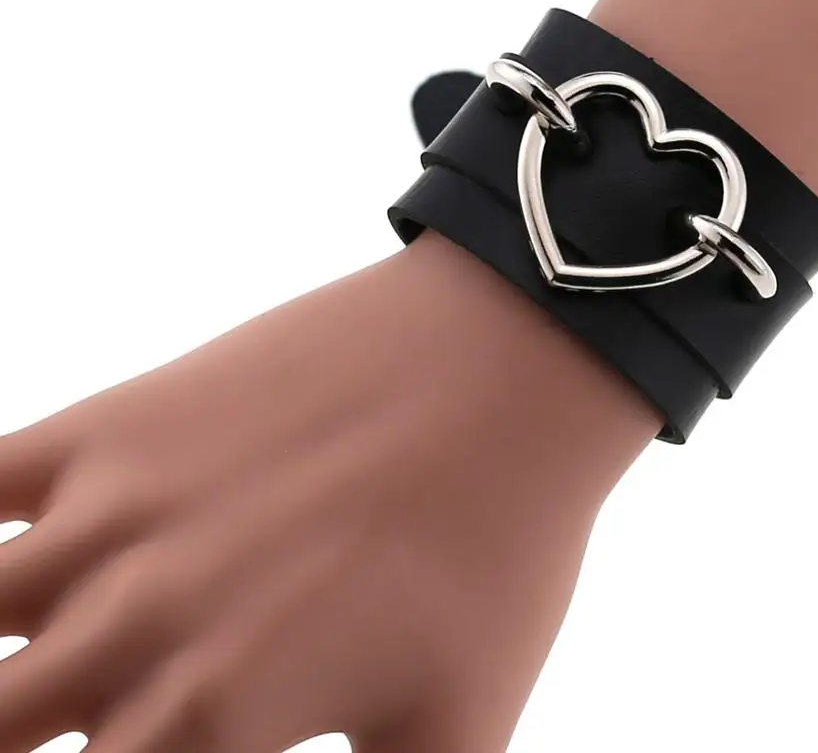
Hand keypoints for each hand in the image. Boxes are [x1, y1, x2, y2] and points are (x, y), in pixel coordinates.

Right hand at [0, 230, 659, 752]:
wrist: (502, 367)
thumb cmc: (499, 541)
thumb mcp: (459, 726)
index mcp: (216, 720)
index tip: (140, 742)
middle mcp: (137, 627)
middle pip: (3, 730)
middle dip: (32, 730)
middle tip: (105, 708)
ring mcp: (110, 518)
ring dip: (2, 677)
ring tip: (37, 681)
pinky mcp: (111, 426)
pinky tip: (8, 570)